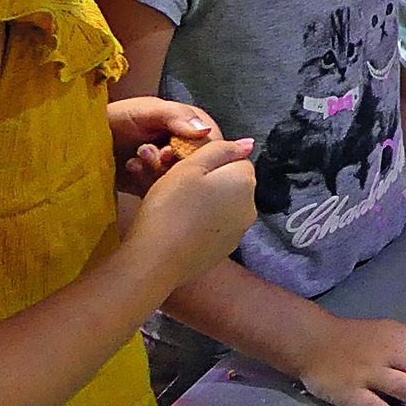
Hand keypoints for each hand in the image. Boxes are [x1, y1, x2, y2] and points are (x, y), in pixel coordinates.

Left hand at [108, 95, 219, 195]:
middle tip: (147, 154)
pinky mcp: (157, 184)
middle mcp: (188, 147)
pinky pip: (163, 192)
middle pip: (198, 167)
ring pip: (180, 182)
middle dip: (170, 165)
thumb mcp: (147, 110)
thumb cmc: (117, 117)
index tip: (168, 153)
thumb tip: (206, 130)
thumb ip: (176, 116)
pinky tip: (132, 169)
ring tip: (135, 161)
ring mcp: (172, 167)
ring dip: (156, 173)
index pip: (212, 147)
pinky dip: (146, 184)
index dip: (194, 154)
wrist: (87, 137)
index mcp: (193, 126)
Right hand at [124, 136, 258, 281]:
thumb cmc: (171, 208)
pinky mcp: (222, 249)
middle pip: (226, 182)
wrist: (156, 261)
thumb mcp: (191, 167)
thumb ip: (221, 150)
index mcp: (245, 183)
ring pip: (217, 203)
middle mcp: (249, 207)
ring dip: (196, 197)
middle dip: (201, 178)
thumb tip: (248, 144)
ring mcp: (237, 231)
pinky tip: (173, 221)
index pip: (234, 159)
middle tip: (168, 178)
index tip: (183, 164)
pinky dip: (196, 219)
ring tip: (165, 199)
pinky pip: (211, 224)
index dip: (208, 159)